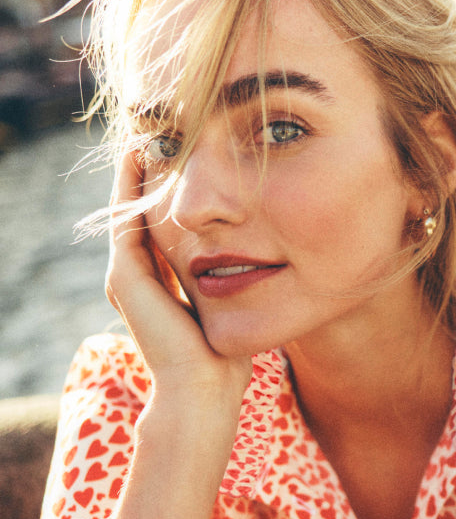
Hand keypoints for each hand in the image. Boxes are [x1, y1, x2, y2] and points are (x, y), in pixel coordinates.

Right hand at [105, 152, 253, 401]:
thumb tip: (266, 261)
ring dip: (140, 171)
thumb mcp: (230, 306)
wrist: (204, 388)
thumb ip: (232, 282)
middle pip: (141, 212)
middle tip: (167, 133)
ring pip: (129, 208)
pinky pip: (125, 216)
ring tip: (154, 131)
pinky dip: (132, 183)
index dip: (173, 194)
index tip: (191, 162)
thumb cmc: (226, 358)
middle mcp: (136, 277)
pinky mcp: (125, 275)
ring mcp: (126, 275)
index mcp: (159, 284)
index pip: (161, 228)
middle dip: (154, 175)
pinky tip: (145, 151)